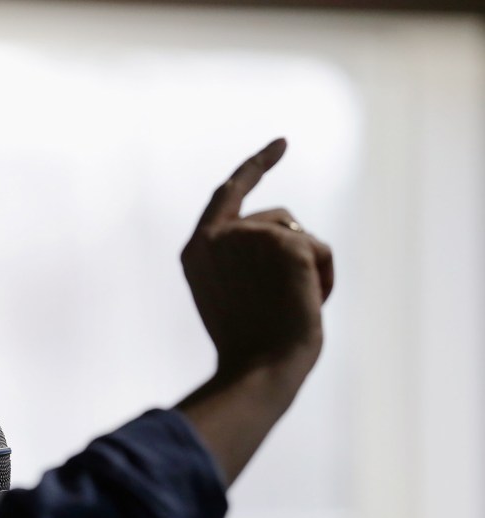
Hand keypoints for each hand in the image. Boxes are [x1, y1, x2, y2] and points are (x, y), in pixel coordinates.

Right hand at [175, 139, 334, 484]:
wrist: (259, 370)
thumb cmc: (249, 346)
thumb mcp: (232, 295)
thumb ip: (243, 257)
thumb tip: (291, 238)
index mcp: (196, 250)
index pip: (229, 193)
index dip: (257, 165)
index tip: (282, 143)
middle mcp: (218, 235)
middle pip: (275, 218)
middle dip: (295, 250)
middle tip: (298, 297)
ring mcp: (249, 235)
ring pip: (298, 234)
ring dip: (307, 268)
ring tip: (296, 306)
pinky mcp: (283, 242)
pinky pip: (320, 249)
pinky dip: (324, 278)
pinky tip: (310, 303)